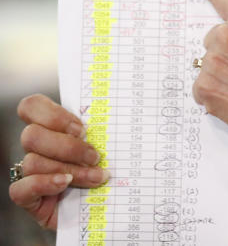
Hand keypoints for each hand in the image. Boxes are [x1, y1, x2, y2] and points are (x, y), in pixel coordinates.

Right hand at [9, 94, 109, 228]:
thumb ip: (103, 131)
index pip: (32, 107)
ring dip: (70, 169)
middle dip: (67, 146)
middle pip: (31, 135)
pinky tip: (65, 183)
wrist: (104, 205)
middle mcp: (37, 148)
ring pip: (34, 162)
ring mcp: (29, 173)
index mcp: (52, 128)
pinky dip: (45, 183)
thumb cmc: (105, 169)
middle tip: (95, 156)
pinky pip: (20, 188)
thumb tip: (123, 118)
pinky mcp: (27, 198)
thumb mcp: (107, 146)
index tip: (82, 128)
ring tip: (96, 177)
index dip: (52, 114)